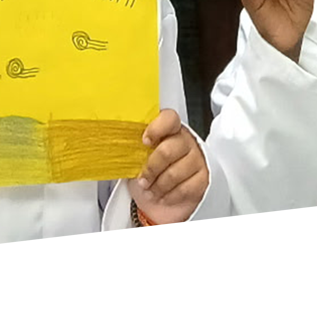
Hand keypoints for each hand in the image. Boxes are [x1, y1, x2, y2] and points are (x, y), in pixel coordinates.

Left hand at [131, 108, 206, 232]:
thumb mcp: (142, 154)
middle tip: (142, 179)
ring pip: (175, 173)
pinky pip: (184, 189)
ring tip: (150, 191)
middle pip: (168, 151)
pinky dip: (169, 196)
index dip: (157, 128)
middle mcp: (186, 141)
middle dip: (151, 169)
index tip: (144, 141)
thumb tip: (114, 145)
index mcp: (170, 129)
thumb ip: (135, 147)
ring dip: (158, 186)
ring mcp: (197, 159)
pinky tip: (163, 196)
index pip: (169, 119)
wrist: (167, 190)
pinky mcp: (203, 178)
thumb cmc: (152, 167)